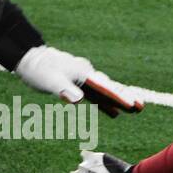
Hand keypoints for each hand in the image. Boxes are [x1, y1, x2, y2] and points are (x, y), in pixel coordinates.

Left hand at [14, 45, 142, 114]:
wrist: (30, 58)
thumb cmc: (39, 69)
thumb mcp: (50, 80)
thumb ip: (64, 89)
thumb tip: (78, 99)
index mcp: (84, 73)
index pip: (105, 87)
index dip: (120, 97)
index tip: (133, 104)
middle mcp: (88, 74)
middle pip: (111, 87)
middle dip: (126, 97)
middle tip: (141, 107)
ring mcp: (84, 79)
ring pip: (106, 91)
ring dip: (120, 100)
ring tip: (135, 109)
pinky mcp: (79, 84)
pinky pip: (97, 95)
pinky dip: (106, 103)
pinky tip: (113, 113)